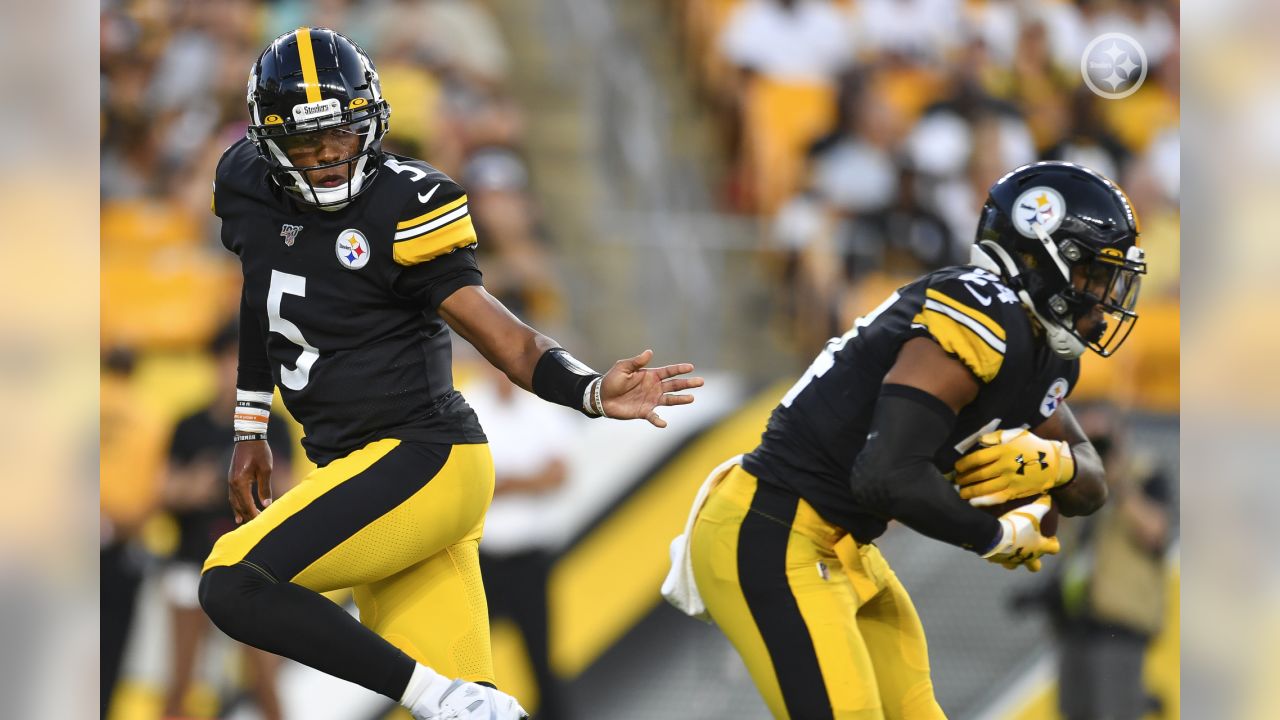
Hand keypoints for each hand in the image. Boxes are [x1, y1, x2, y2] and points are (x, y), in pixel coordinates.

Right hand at [228, 440, 272, 523]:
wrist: (248, 436)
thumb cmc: (260, 452)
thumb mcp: (266, 470)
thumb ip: (265, 488)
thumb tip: (266, 505)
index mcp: (240, 483)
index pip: (247, 504)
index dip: (254, 514)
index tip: (261, 521)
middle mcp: (232, 484)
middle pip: (239, 505)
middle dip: (247, 515)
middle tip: (255, 525)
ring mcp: (230, 480)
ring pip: (233, 501)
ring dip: (239, 511)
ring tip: (241, 522)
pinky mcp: (232, 477)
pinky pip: (232, 494)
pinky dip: (235, 503)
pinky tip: (238, 508)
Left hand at [599, 349, 702, 427]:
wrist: (601, 397)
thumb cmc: (611, 380)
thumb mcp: (623, 367)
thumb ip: (636, 361)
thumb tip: (650, 352)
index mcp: (650, 375)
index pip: (669, 371)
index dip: (679, 369)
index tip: (691, 367)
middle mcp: (654, 387)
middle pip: (674, 385)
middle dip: (687, 383)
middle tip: (700, 382)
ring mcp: (651, 400)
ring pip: (670, 400)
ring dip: (680, 399)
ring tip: (691, 398)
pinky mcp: (644, 412)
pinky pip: (653, 417)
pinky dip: (658, 420)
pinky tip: (663, 423)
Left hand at [955, 429, 1073, 506]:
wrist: (1055, 464)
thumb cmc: (1033, 446)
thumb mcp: (1018, 434)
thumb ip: (998, 436)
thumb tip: (980, 440)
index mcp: (1004, 450)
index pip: (977, 459)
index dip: (964, 464)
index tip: (957, 467)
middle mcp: (1006, 466)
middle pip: (979, 475)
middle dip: (964, 479)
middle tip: (956, 481)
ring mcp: (1011, 481)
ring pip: (985, 488)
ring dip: (970, 491)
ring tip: (961, 492)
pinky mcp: (1016, 492)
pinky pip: (996, 498)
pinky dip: (983, 501)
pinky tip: (973, 502)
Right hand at [981, 495, 1059, 571]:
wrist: (995, 535)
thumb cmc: (1018, 525)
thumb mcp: (1033, 511)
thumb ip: (1042, 505)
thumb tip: (1048, 498)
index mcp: (1039, 547)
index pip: (1054, 549)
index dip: (1054, 544)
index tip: (1049, 537)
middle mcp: (1027, 557)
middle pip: (1035, 567)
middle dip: (1034, 561)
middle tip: (1029, 549)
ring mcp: (1012, 560)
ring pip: (1014, 565)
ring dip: (1013, 559)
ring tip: (1009, 548)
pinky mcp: (997, 559)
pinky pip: (998, 558)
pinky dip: (997, 553)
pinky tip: (994, 544)